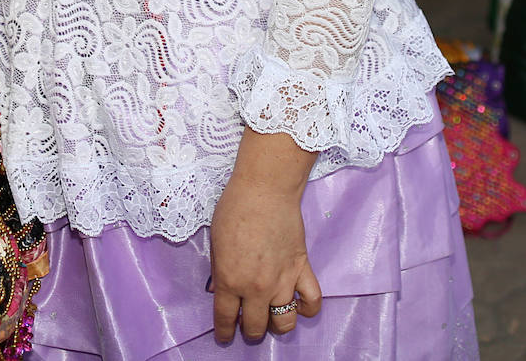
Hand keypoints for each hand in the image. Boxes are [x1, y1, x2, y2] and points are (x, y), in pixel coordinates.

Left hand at [209, 140, 321, 342]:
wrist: (265, 189)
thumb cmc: (233, 209)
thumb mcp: (216, 242)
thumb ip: (220, 271)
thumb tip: (222, 291)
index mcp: (230, 280)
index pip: (226, 319)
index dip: (224, 332)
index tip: (224, 337)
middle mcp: (257, 288)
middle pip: (255, 327)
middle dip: (249, 330)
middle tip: (247, 322)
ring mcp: (283, 282)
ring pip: (284, 323)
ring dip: (276, 325)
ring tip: (270, 315)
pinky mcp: (302, 270)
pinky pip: (312, 303)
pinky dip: (307, 309)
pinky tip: (298, 304)